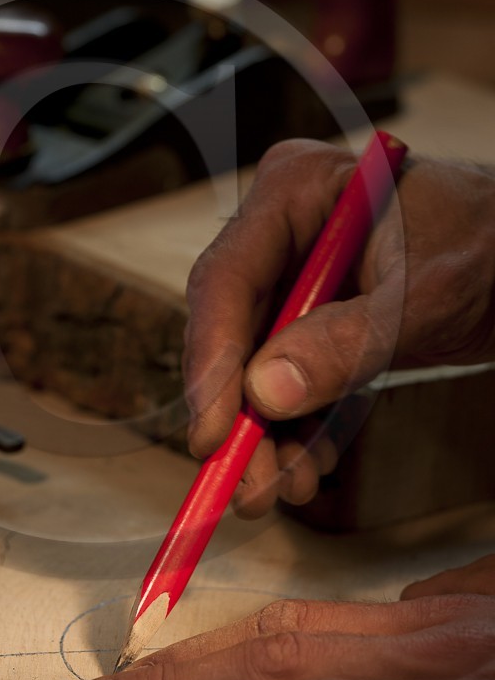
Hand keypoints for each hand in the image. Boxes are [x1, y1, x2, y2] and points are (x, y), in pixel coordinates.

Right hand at [184, 140, 494, 516]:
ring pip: (252, 364)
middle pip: (229, 329)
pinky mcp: (312, 318)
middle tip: (246, 484)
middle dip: (237, 413)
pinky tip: (311, 465)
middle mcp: (280, 232)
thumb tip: (265, 392)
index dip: (211, 361)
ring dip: (264, 434)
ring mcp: (293, 277)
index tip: (212, 433)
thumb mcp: (425, 297)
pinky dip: (296, 427)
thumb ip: (348, 341)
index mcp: (293, 191)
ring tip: (286, 488)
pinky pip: (287, 378)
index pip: (225, 279)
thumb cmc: (488, 248)